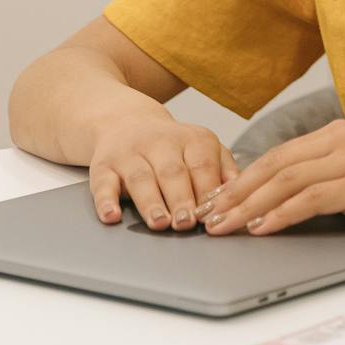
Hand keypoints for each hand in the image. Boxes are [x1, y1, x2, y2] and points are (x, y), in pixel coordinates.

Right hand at [87, 111, 238, 230]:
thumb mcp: (203, 149)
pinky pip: (103, 183)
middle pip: (173, 173)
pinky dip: (106, 201)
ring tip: (160, 223)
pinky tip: (111, 217)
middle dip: (181, 198)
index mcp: (193, 139)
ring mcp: (130, 154)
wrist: (125, 121)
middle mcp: (161, 143)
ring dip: (151, 202)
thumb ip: (223, 169)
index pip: (203, 166)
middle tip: (187, 222)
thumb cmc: (173, 146)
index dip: (208, 191)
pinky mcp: (103, 166)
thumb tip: (241, 193)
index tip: (213, 215)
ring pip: (141, 178)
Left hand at [202, 118, 344, 235]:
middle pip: (274, 165)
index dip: (241, 179)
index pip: (277, 155)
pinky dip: (281, 215)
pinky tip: (261, 229)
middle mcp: (342, 138)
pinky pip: (310, 198)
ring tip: (224, 227)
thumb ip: (320, 179)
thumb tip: (267, 202)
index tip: (215, 201)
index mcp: (337, 133)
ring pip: (286, 181)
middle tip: (207, 217)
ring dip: (249, 206)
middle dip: (235, 193)